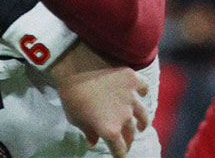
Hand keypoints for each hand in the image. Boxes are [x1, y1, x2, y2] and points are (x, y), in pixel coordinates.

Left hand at [49, 42, 149, 157]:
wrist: (73, 65)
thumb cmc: (70, 93)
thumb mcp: (74, 118)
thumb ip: (87, 132)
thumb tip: (93, 142)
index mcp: (110, 129)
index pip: (120, 149)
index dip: (119, 154)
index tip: (118, 155)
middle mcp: (125, 116)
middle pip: (131, 134)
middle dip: (128, 140)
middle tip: (126, 140)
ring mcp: (131, 98)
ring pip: (143, 115)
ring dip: (142, 123)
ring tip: (140, 125)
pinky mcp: (133, 80)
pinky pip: (144, 87)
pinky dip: (143, 92)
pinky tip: (141, 93)